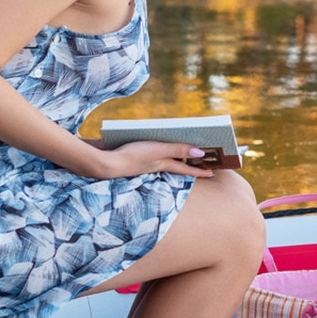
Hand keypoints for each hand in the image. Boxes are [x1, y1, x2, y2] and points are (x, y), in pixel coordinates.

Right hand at [93, 141, 213, 180]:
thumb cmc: (132, 156)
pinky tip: (155, 145)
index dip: (200, 170)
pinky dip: (156, 150)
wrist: (103, 163)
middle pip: (177, 164)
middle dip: (190, 163)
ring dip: (174, 156)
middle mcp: (155, 165)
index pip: (186, 169)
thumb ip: (178, 150)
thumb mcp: (157, 150)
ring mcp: (143, 163)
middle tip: (203, 161)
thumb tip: (201, 153)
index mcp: (163, 164)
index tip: (213, 172)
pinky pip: (150, 154)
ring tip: (184, 152)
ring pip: (164, 160)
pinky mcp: (132, 156)